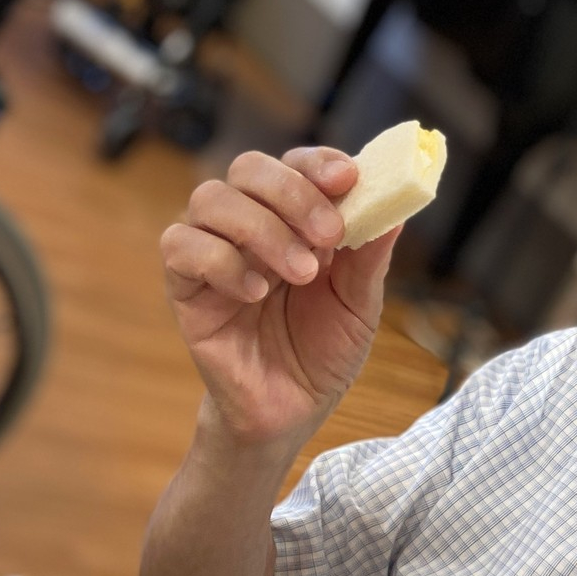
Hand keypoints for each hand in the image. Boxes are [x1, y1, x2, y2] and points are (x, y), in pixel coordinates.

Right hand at [160, 148, 399, 443]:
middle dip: (293, 193)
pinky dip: (221, 261)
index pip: (296, 166)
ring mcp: (213, 252)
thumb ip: (369, 257)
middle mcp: (250, 226)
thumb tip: (395, 210)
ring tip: (299, 274)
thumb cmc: (323, 355)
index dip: (318, 163)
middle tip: (329, 235)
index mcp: (295, 221)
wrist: (291, 412)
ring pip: (211, 198)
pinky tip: (255, 293)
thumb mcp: (359, 307)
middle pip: (249, 168)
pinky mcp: (185, 287)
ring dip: (262, 228)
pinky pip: (181, 247)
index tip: (348, 177)